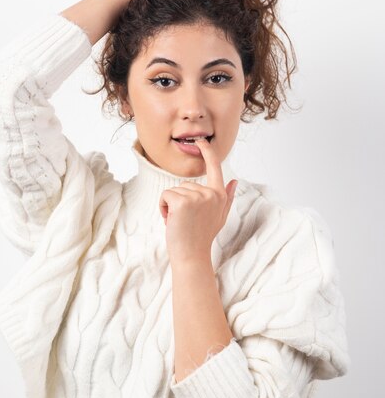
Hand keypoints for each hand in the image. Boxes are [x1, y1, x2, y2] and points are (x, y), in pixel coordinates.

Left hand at [159, 138, 237, 263]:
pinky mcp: (182, 202)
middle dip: (179, 201)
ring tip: (179, 222)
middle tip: (185, 221)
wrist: (192, 256)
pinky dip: (163, 208)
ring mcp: (197, 197)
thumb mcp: (219, 216)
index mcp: (219, 195)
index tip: (201, 140)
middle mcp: (210, 193)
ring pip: (174, 191)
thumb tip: (234, 181)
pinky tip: (170, 221)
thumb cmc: (202, 237)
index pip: (215, 168)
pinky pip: (165, 196)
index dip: (208, 152)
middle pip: (185, 185)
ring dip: (170, 206)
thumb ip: (226, 197)